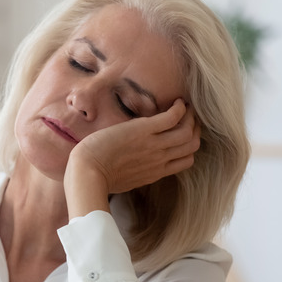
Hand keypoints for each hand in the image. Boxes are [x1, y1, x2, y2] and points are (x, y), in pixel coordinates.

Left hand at [68, 98, 200, 194]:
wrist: (87, 172)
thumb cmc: (97, 176)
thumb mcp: (125, 179)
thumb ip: (138, 171)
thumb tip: (137, 164)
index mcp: (155, 172)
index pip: (186, 161)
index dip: (189, 146)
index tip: (184, 133)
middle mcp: (159, 159)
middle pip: (192, 145)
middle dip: (194, 129)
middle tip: (189, 116)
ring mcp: (154, 146)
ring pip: (187, 132)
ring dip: (190, 116)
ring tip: (185, 107)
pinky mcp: (144, 131)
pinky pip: (173, 118)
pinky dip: (179, 108)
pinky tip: (176, 102)